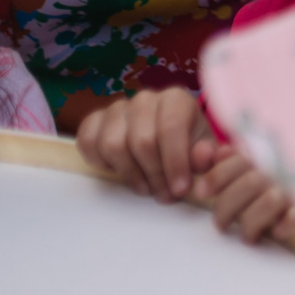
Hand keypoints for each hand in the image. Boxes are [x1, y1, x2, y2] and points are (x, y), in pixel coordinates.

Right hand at [77, 87, 215, 202]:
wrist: (164, 135)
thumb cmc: (187, 143)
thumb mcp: (204, 150)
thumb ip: (207, 155)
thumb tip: (202, 156)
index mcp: (175, 100)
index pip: (171, 129)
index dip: (175, 163)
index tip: (180, 189)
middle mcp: (145, 99)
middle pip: (142, 141)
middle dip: (155, 175)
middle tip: (164, 195)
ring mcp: (116, 108)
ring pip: (113, 145)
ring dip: (130, 174)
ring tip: (146, 188)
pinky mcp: (94, 120)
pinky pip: (87, 142)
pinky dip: (100, 162)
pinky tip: (118, 170)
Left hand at [198, 148, 294, 244]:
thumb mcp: (266, 153)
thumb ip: (238, 154)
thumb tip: (213, 155)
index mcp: (271, 149)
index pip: (236, 163)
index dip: (215, 178)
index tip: (201, 192)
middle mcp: (286, 164)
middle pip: (247, 186)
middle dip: (226, 209)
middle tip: (220, 223)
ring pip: (267, 203)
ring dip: (251, 224)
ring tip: (248, 235)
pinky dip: (287, 225)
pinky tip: (279, 230)